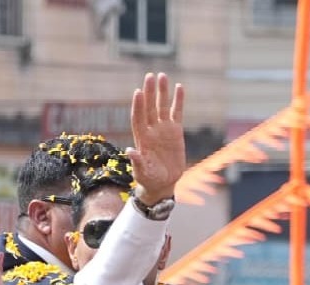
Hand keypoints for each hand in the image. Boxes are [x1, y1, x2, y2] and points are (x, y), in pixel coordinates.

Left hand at [127, 73, 185, 205]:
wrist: (162, 183)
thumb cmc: (149, 179)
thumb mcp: (142, 173)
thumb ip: (137, 162)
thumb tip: (130, 151)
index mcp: (142, 138)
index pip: (139, 118)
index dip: (139, 106)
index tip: (138, 92)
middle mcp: (151, 130)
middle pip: (149, 107)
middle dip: (149, 92)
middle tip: (150, 76)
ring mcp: (163, 129)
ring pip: (162, 106)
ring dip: (162, 92)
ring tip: (162, 76)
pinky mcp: (175, 131)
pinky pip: (176, 112)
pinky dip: (178, 101)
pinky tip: (179, 87)